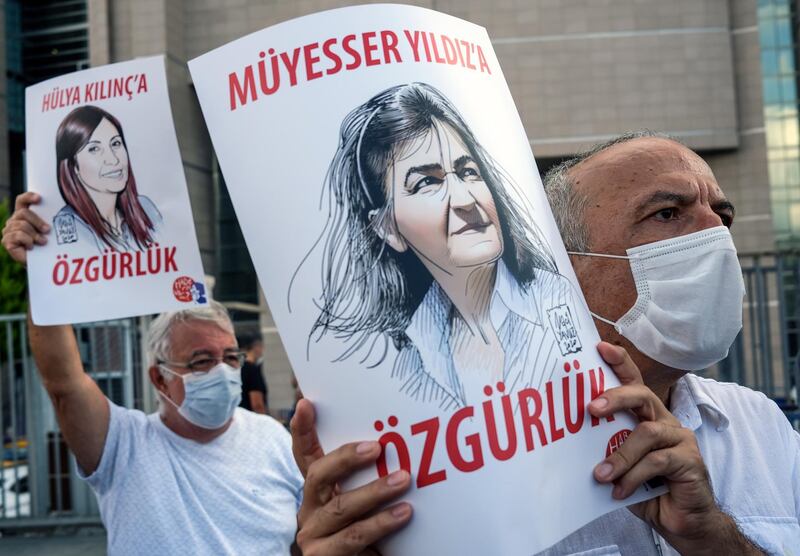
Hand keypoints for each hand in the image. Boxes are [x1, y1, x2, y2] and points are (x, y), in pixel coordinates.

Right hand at [1, 192, 49, 265]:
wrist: (42, 263)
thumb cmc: (48, 245)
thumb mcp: (51, 231)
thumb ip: (51, 220)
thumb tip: (67, 209)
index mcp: (23, 215)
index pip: (22, 201)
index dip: (28, 197)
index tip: (40, 198)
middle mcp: (14, 221)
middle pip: (23, 213)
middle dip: (37, 221)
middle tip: (47, 230)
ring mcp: (8, 231)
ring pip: (22, 225)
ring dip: (35, 234)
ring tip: (43, 242)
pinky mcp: (6, 241)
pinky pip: (18, 235)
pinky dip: (28, 241)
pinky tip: (32, 247)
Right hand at [290, 399, 412, 555]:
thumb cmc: (365, 530)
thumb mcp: (363, 500)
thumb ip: (366, 476)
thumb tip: (392, 440)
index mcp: (317, 490)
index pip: (305, 454)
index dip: (302, 430)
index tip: (306, 403)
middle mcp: (310, 509)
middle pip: (318, 475)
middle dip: (346, 458)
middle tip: (377, 447)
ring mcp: (314, 534)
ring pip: (340, 507)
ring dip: (374, 491)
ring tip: (404, 480)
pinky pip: (354, 536)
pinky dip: (381, 523)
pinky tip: (403, 513)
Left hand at [589, 342, 760, 554]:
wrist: (681, 522)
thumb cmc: (647, 489)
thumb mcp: (620, 466)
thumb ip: (605, 449)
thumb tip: (569, 440)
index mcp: (647, 417)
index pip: (634, 382)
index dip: (620, 363)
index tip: (600, 348)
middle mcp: (665, 421)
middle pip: (642, 395)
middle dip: (616, 397)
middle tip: (591, 408)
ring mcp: (681, 439)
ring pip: (647, 433)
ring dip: (620, 455)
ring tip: (601, 475)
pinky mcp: (690, 460)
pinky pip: (658, 461)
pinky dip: (634, 475)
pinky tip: (620, 491)